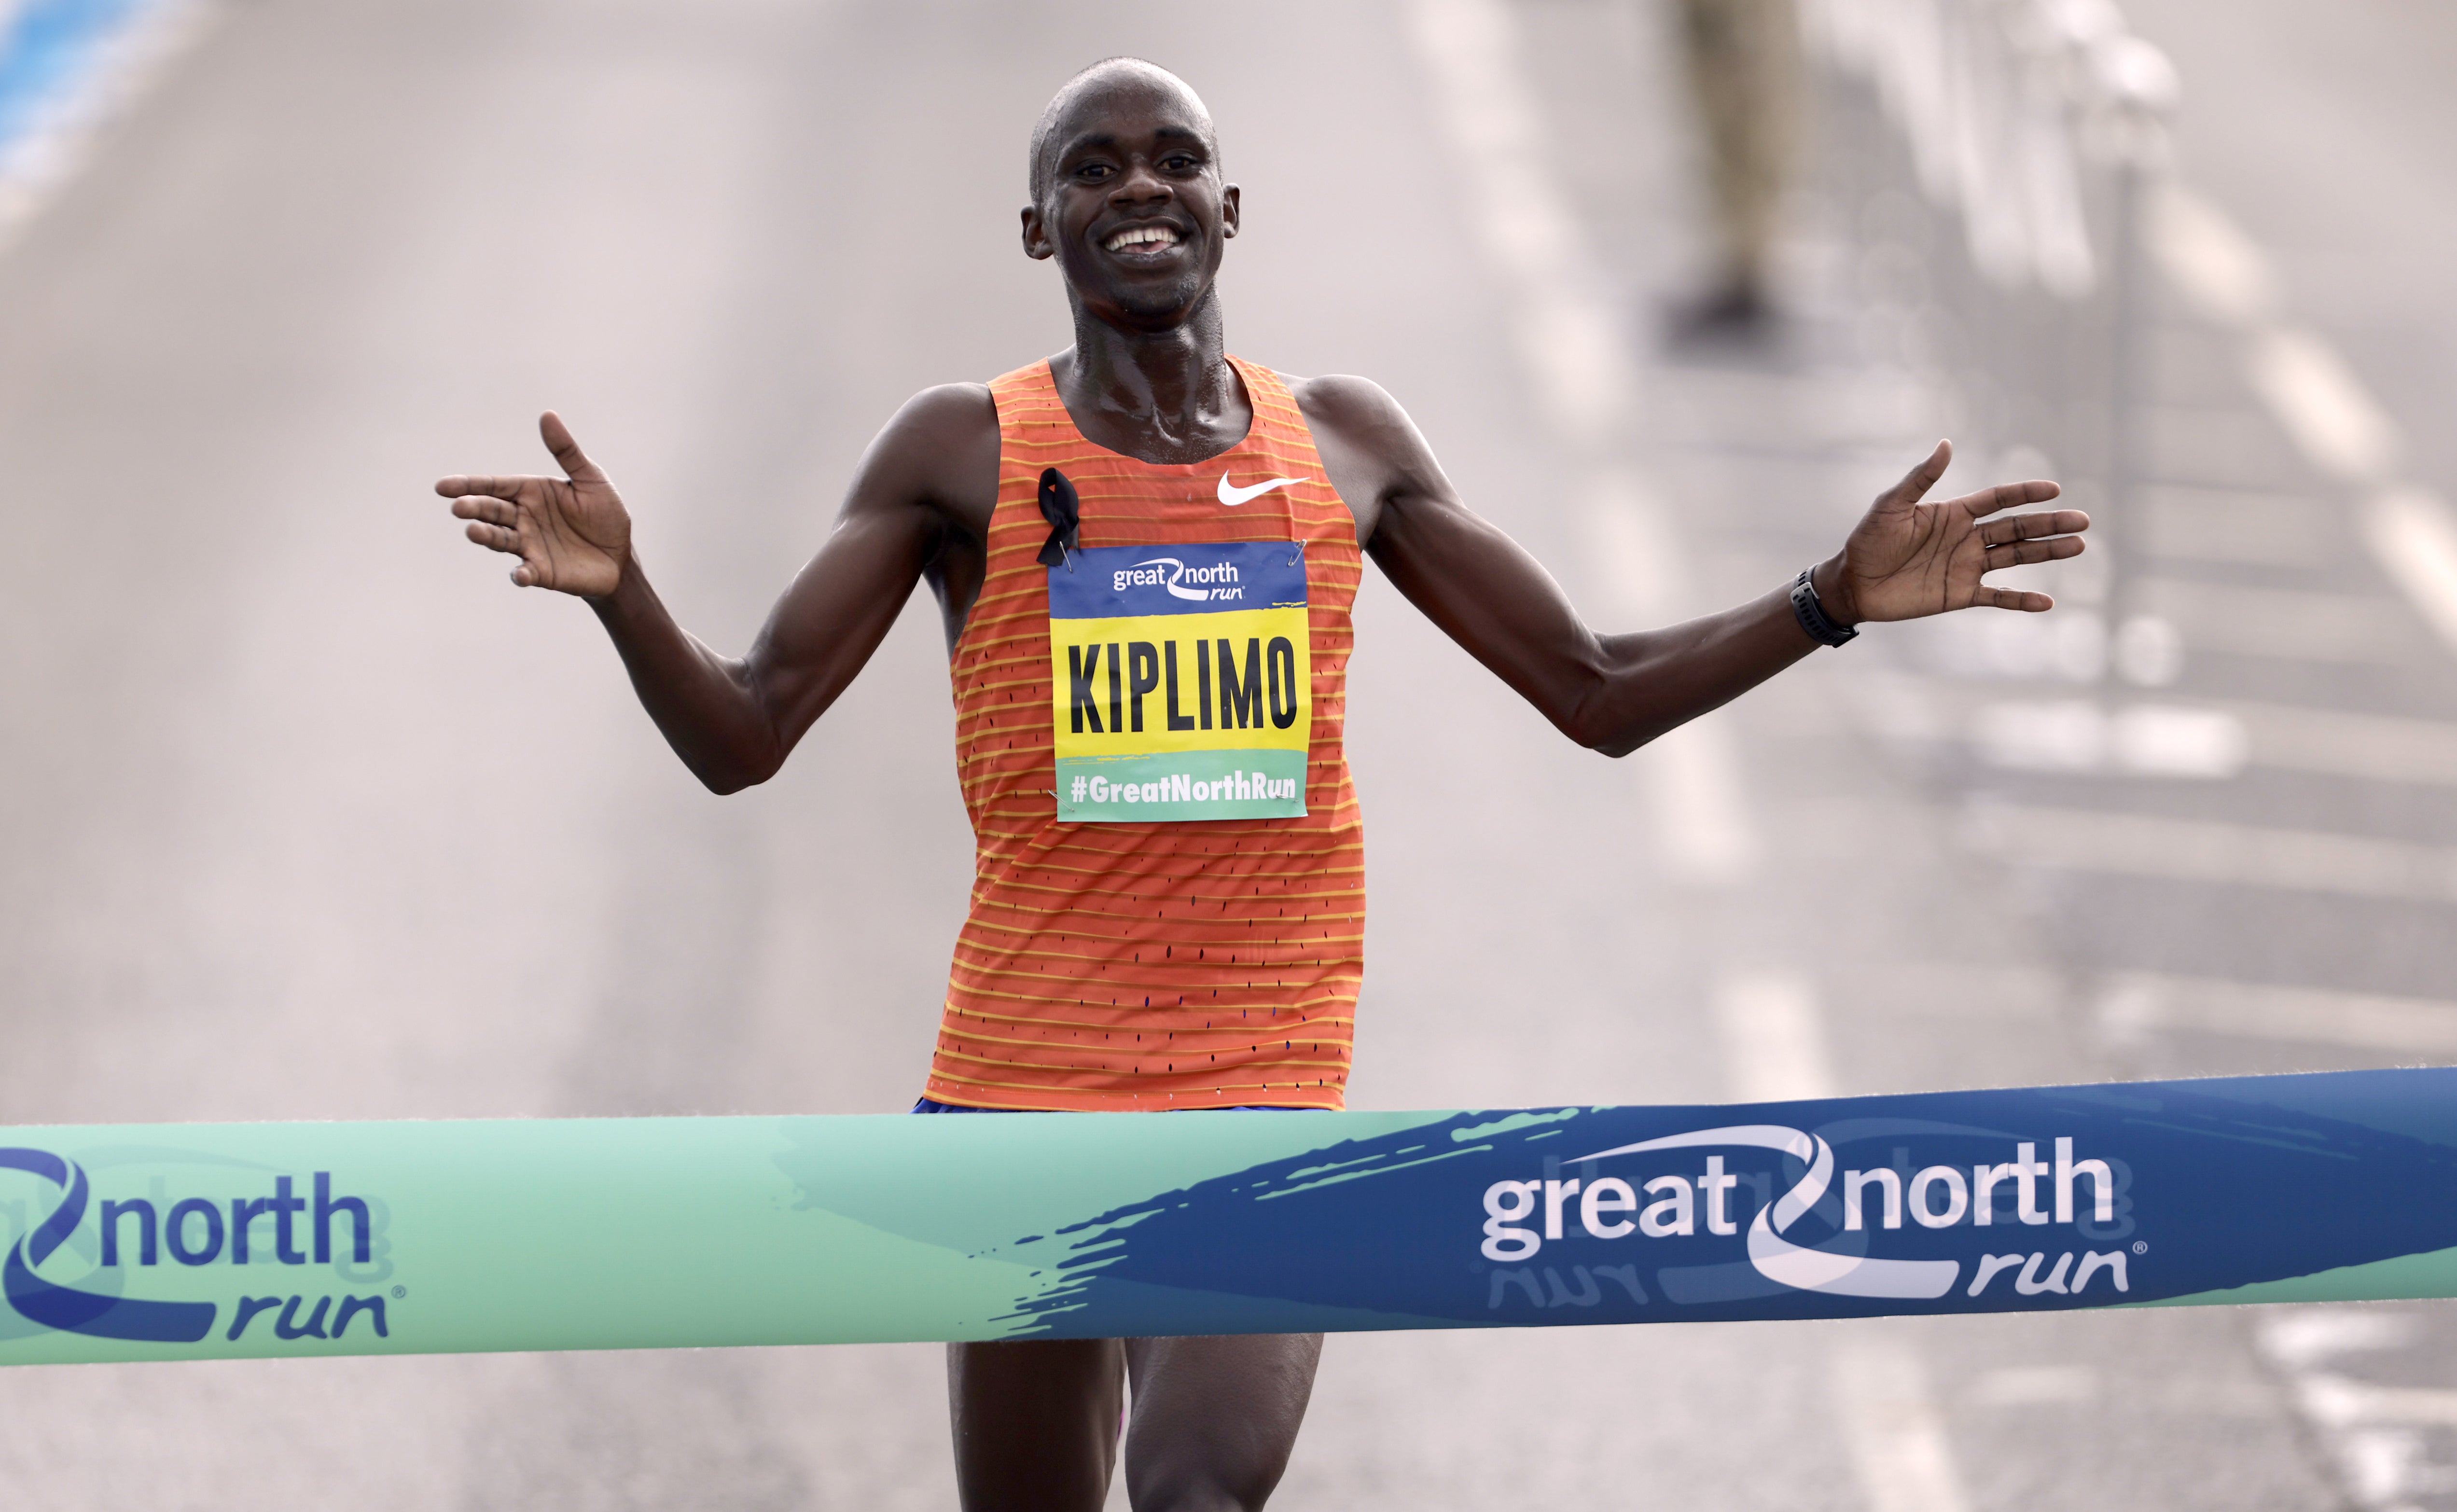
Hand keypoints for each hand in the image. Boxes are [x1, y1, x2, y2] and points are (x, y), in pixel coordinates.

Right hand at [436, 412, 630, 596]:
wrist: (620, 554)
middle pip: (491, 511)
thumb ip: (566, 451)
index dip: (468, 485)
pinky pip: (527, 572)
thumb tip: (547, 415)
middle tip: (458, 508)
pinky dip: (521, 574)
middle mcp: (522, 518)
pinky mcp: (541, 571)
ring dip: (486, 536)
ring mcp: (529, 545)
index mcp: (529, 493)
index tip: (443, 486)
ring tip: (473, 531)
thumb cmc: (605, 514)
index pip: (493, 486)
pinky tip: (519, 575)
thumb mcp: (590, 478)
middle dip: (473, 508)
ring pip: (500, 539)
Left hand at [1818, 440, 2087, 623]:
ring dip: (2046, 553)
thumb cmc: (1868, 539)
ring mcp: (1967, 566)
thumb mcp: (1892, 505)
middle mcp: (1967, 538)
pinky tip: (2047, 602)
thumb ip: (1921, 478)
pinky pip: (1997, 597)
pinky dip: (2021, 600)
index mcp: (1955, 513)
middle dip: (2049, 524)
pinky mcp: (1960, 594)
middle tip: (2083, 521)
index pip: (1998, 499)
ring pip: (2015, 557)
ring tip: (2078, 547)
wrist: (1853, 583)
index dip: (2025, 493)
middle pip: (2017, 528)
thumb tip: (1945, 444)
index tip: (2054, 490)